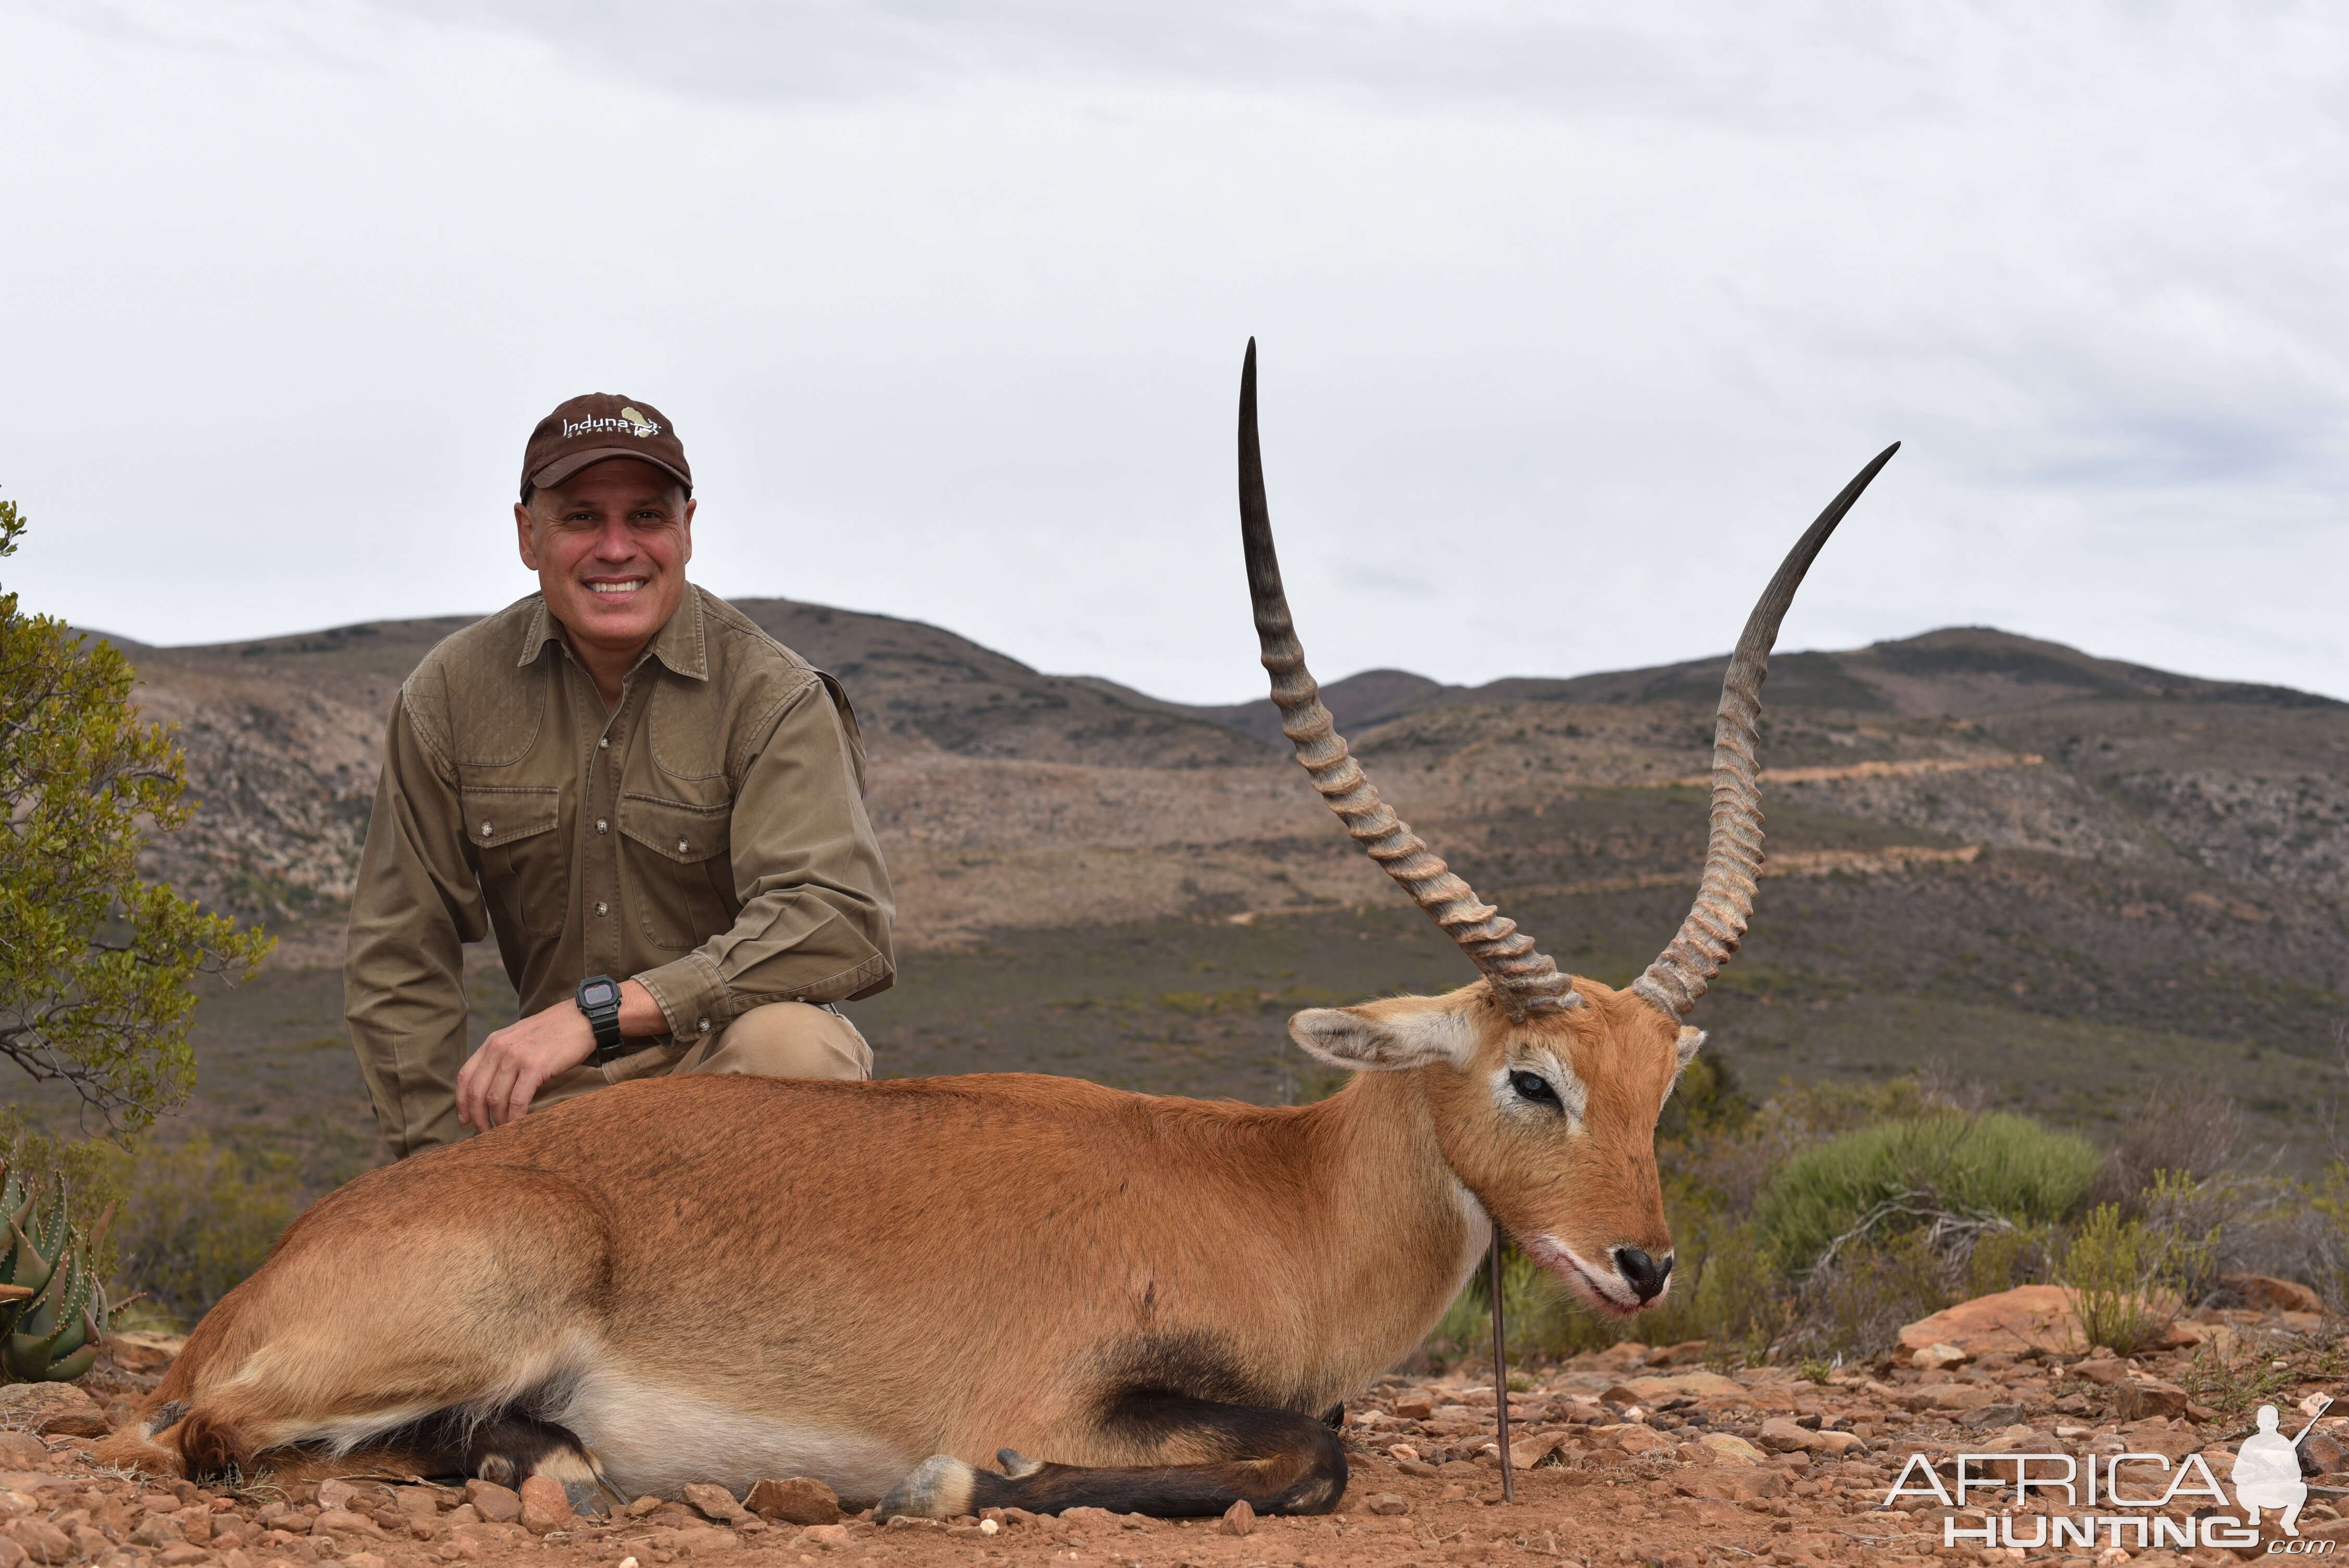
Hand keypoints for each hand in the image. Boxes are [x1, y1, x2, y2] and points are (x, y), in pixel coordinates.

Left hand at [457, 980, 660, 1130]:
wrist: (582, 1018)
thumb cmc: (555, 1031)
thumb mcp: (520, 1037)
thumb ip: (503, 1056)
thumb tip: (494, 1085)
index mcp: (492, 1042)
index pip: (465, 1076)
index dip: (462, 1103)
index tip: (466, 1120)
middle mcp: (498, 1048)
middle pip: (477, 1091)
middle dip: (478, 1118)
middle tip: (485, 1134)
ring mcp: (516, 1056)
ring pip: (495, 1099)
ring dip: (497, 1122)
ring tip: (503, 1134)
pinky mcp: (535, 1066)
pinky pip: (517, 1100)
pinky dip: (515, 1118)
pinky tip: (519, 1127)